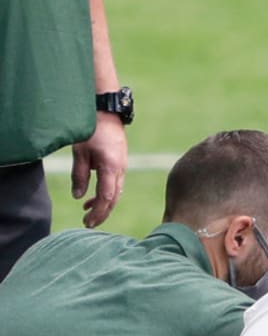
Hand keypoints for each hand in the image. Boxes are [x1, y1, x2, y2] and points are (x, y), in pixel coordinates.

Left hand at [70, 113, 127, 227]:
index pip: (107, 198)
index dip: (98, 212)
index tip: (87, 221)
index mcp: (111, 168)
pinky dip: (105, 194)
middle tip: (88, 223)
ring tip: (88, 211)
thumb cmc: (91, 129)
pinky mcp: (120, 164)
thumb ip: (79, 175)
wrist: (107, 112)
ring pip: (115, 193)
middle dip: (102, 213)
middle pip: (113, 199)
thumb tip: (78, 197)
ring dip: (103, 204)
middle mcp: (120, 171)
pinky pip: (115, 185)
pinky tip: (93, 196)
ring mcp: (122, 168)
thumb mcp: (80, 152)